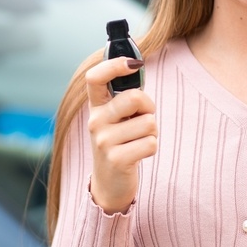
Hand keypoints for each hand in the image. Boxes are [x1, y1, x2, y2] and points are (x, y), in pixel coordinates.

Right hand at [85, 57, 157, 213]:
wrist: (109, 184)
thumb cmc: (120, 144)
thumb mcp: (117, 119)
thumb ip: (125, 96)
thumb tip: (137, 65)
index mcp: (96, 108)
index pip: (95, 77)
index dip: (114, 65)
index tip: (133, 63)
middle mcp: (95, 122)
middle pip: (134, 98)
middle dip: (148, 107)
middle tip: (143, 119)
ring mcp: (104, 141)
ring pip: (148, 123)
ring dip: (152, 132)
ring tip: (137, 141)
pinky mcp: (116, 159)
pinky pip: (150, 143)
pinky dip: (151, 148)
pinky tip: (138, 155)